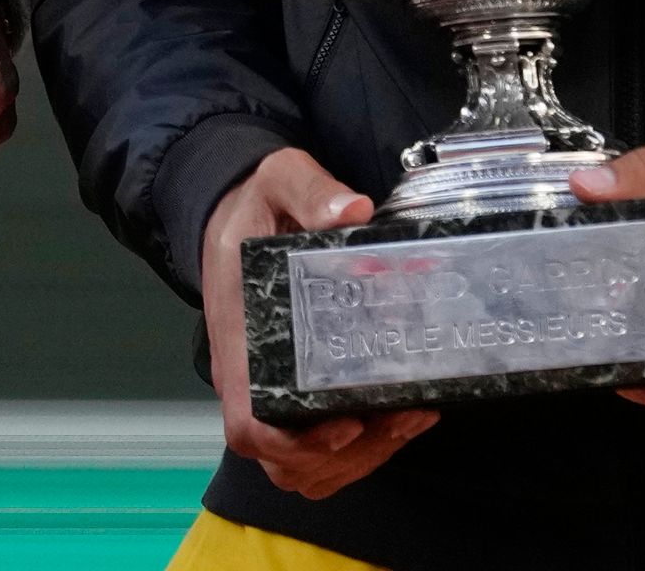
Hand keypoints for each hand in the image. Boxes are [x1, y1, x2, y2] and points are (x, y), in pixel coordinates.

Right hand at [202, 149, 437, 498]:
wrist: (236, 207)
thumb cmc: (255, 204)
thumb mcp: (279, 178)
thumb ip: (311, 191)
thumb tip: (353, 211)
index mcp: (239, 337)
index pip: (247, 421)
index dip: (293, 442)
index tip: (344, 426)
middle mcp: (249, 375)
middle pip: (283, 459)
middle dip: (346, 455)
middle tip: (398, 417)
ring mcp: (269, 387)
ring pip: (304, 466)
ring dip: (360, 459)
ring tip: (408, 418)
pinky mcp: (292, 388)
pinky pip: (320, 449)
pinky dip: (363, 450)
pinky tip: (403, 415)